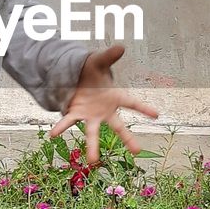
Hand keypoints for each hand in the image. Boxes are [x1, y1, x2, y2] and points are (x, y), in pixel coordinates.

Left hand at [50, 45, 157, 164]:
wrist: (77, 78)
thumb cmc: (92, 71)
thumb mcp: (99, 61)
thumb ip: (109, 56)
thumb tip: (121, 47)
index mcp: (115, 97)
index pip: (132, 102)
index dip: (144, 108)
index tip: (157, 115)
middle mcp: (105, 111)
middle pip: (118, 126)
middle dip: (127, 138)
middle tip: (137, 151)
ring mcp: (90, 115)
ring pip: (93, 132)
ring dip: (92, 146)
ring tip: (92, 161)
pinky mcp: (75, 114)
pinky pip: (67, 121)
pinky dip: (61, 127)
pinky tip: (53, 134)